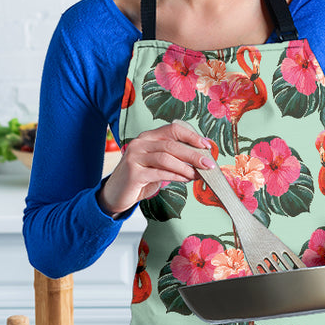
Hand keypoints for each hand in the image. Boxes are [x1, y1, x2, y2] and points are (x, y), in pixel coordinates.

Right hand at [96, 121, 214, 216]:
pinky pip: (159, 173)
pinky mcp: (133, 173)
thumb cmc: (140, 178)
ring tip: (198, 174)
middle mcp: (140, 143)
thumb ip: (174, 159)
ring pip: (166, 158)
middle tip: (208, 164)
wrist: (115, 194)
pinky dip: (175, 176)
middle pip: (171, 144)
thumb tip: (200, 161)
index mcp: (147, 137)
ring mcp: (135, 157)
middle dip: (193, 154)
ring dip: (185, 167)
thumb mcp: (157, 165)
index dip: (191, 136)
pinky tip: (185, 179)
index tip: (207, 145)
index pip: (172, 129)